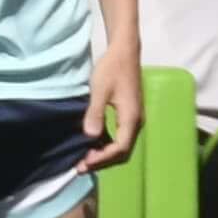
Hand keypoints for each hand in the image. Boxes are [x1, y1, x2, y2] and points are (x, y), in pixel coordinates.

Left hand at [82, 61, 144, 176]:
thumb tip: (90, 136)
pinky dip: (106, 143)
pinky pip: (119, 135)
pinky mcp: (129, 113)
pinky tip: (92, 143)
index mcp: (131, 117)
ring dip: (104, 153)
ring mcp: (133, 117)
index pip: (120, 147)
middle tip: (81, 166)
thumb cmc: (112, 68)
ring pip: (121, 143)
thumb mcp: (100, 90)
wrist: (124, 51)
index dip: (102, 158)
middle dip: (102, 160)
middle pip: (122, 150)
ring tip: (84, 158)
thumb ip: (96, 113)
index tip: (84, 163)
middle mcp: (136, 121)